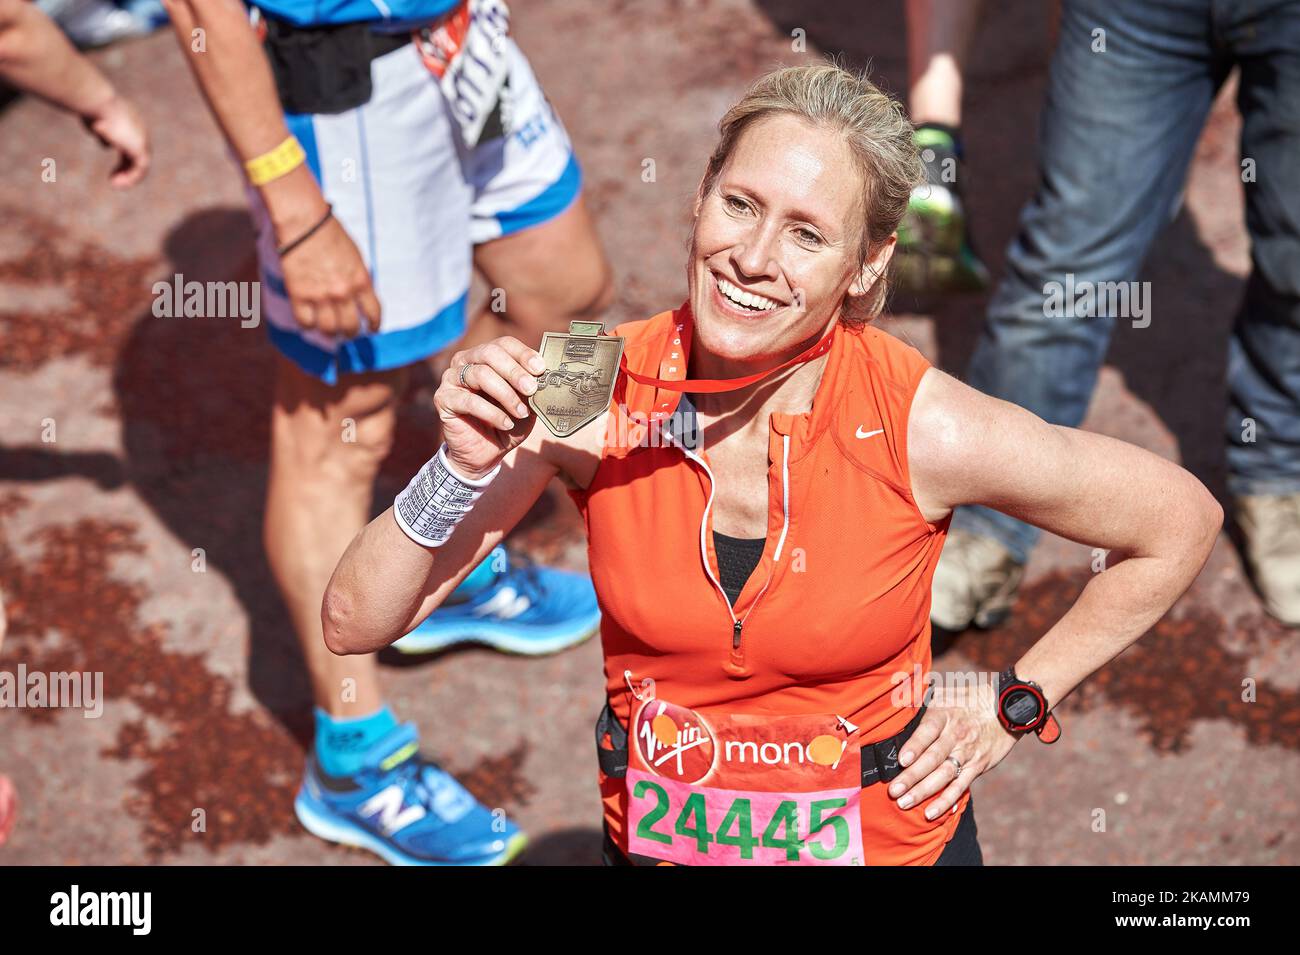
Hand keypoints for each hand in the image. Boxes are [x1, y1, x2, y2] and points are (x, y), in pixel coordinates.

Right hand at [82, 94, 148, 187]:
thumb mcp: (92, 116)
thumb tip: (102, 138)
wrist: (96, 100)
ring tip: (115, 184)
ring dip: (128, 175)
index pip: (129, 135)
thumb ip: (98, 127)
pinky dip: (130, 178)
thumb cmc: (89, 105)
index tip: (106, 150)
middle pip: (135, 150)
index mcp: (128, 116)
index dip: (120, 144)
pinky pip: (140, 168)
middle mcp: (138, 126)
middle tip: (113, 177)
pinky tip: (116, 183)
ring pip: (139, 162)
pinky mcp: (140, 148)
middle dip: (125, 165)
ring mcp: (141, 137)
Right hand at [277, 208, 381, 337]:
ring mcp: (321, 295)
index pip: (374, 313)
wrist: (304, 222)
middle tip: (347, 332)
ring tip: (329, 331)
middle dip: (351, 332)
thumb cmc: (330, 233)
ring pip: (329, 329)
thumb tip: (360, 297)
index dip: (374, 325)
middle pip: (351, 326)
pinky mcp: (299, 294)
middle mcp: (344, 292)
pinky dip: (308, 325)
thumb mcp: (355, 256)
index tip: (372, 329)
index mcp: (362, 281)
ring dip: (330, 333)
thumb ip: (359, 278)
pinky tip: (309, 321)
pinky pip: (305, 322)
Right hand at [434, 337, 546, 479]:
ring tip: (521, 413)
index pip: (504, 344)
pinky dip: (492, 413)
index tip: (541, 368)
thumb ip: (532, 388)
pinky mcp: (443, 399)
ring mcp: (452, 378)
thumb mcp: (525, 404)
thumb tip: (546, 376)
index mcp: (486, 356)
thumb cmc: (506, 423)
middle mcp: (466, 361)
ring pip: (480, 374)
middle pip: (490, 353)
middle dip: (515, 371)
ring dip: (506, 394)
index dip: (523, 353)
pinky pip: (469, 400)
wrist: (484, 454)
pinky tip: (506, 424)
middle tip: (531, 389)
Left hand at [886, 683, 1019, 819]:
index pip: (928, 732)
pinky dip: (946, 800)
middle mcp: (956, 736)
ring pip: (944, 775)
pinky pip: (960, 786)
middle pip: (933, 758)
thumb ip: (920, 700)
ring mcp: (967, 753)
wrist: (1005, 709)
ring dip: (924, 791)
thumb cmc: (966, 700)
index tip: (902, 760)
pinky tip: (931, 812)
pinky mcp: (977, 767)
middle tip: (894, 791)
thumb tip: (892, 700)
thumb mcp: (944, 693)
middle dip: (912, 776)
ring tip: (904, 803)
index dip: (915, 746)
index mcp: (944, 715)